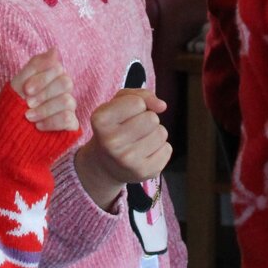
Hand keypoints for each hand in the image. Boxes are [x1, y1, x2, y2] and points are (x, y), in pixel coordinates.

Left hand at [11, 50, 78, 132]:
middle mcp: (61, 92)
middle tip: (27, 103)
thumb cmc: (10, 111)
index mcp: (49, 79)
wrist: (7, 141)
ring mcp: (67, 109)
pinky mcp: (70, 127)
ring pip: (68, 101)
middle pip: (66, 82)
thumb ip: (35, 66)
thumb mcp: (17, 85)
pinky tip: (38, 127)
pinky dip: (51, 122)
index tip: (26, 90)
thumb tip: (55, 50)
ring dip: (45, 109)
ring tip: (29, 117)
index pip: (58, 68)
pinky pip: (69, 119)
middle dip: (44, 93)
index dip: (42, 78)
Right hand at [74, 88, 170, 208]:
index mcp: (100, 120)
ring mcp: (127, 160)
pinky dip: (160, 149)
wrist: (106, 165)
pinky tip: (145, 154)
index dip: (137, 105)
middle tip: (134, 129)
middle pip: (152, 118)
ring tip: (139, 141)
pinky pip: (167, 149)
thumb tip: (162, 106)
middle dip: (147, 120)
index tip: (125, 115)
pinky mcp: (142, 172)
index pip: (137, 102)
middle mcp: (111, 141)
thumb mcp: (119, 103)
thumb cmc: (115, 126)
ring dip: (154, 134)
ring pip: (161, 133)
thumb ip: (140, 95)